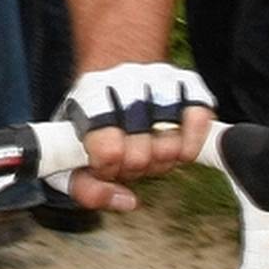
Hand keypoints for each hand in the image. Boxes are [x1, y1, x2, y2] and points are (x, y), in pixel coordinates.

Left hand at [53, 64, 215, 211]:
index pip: (110, 152)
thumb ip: (84, 186)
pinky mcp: (188, 84)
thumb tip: (127, 201)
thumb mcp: (69, 147)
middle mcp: (127, 84)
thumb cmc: (90, 116)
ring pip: (172, 147)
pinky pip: (199, 121)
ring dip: (160, 160)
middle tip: (125, 159)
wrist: (111, 67)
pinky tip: (176, 146)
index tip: (102, 164)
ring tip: (148, 151)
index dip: (107, 170)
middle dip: (132, 169)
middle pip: (141, 157)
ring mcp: (160, 82)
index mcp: (91, 99)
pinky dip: (190, 143)